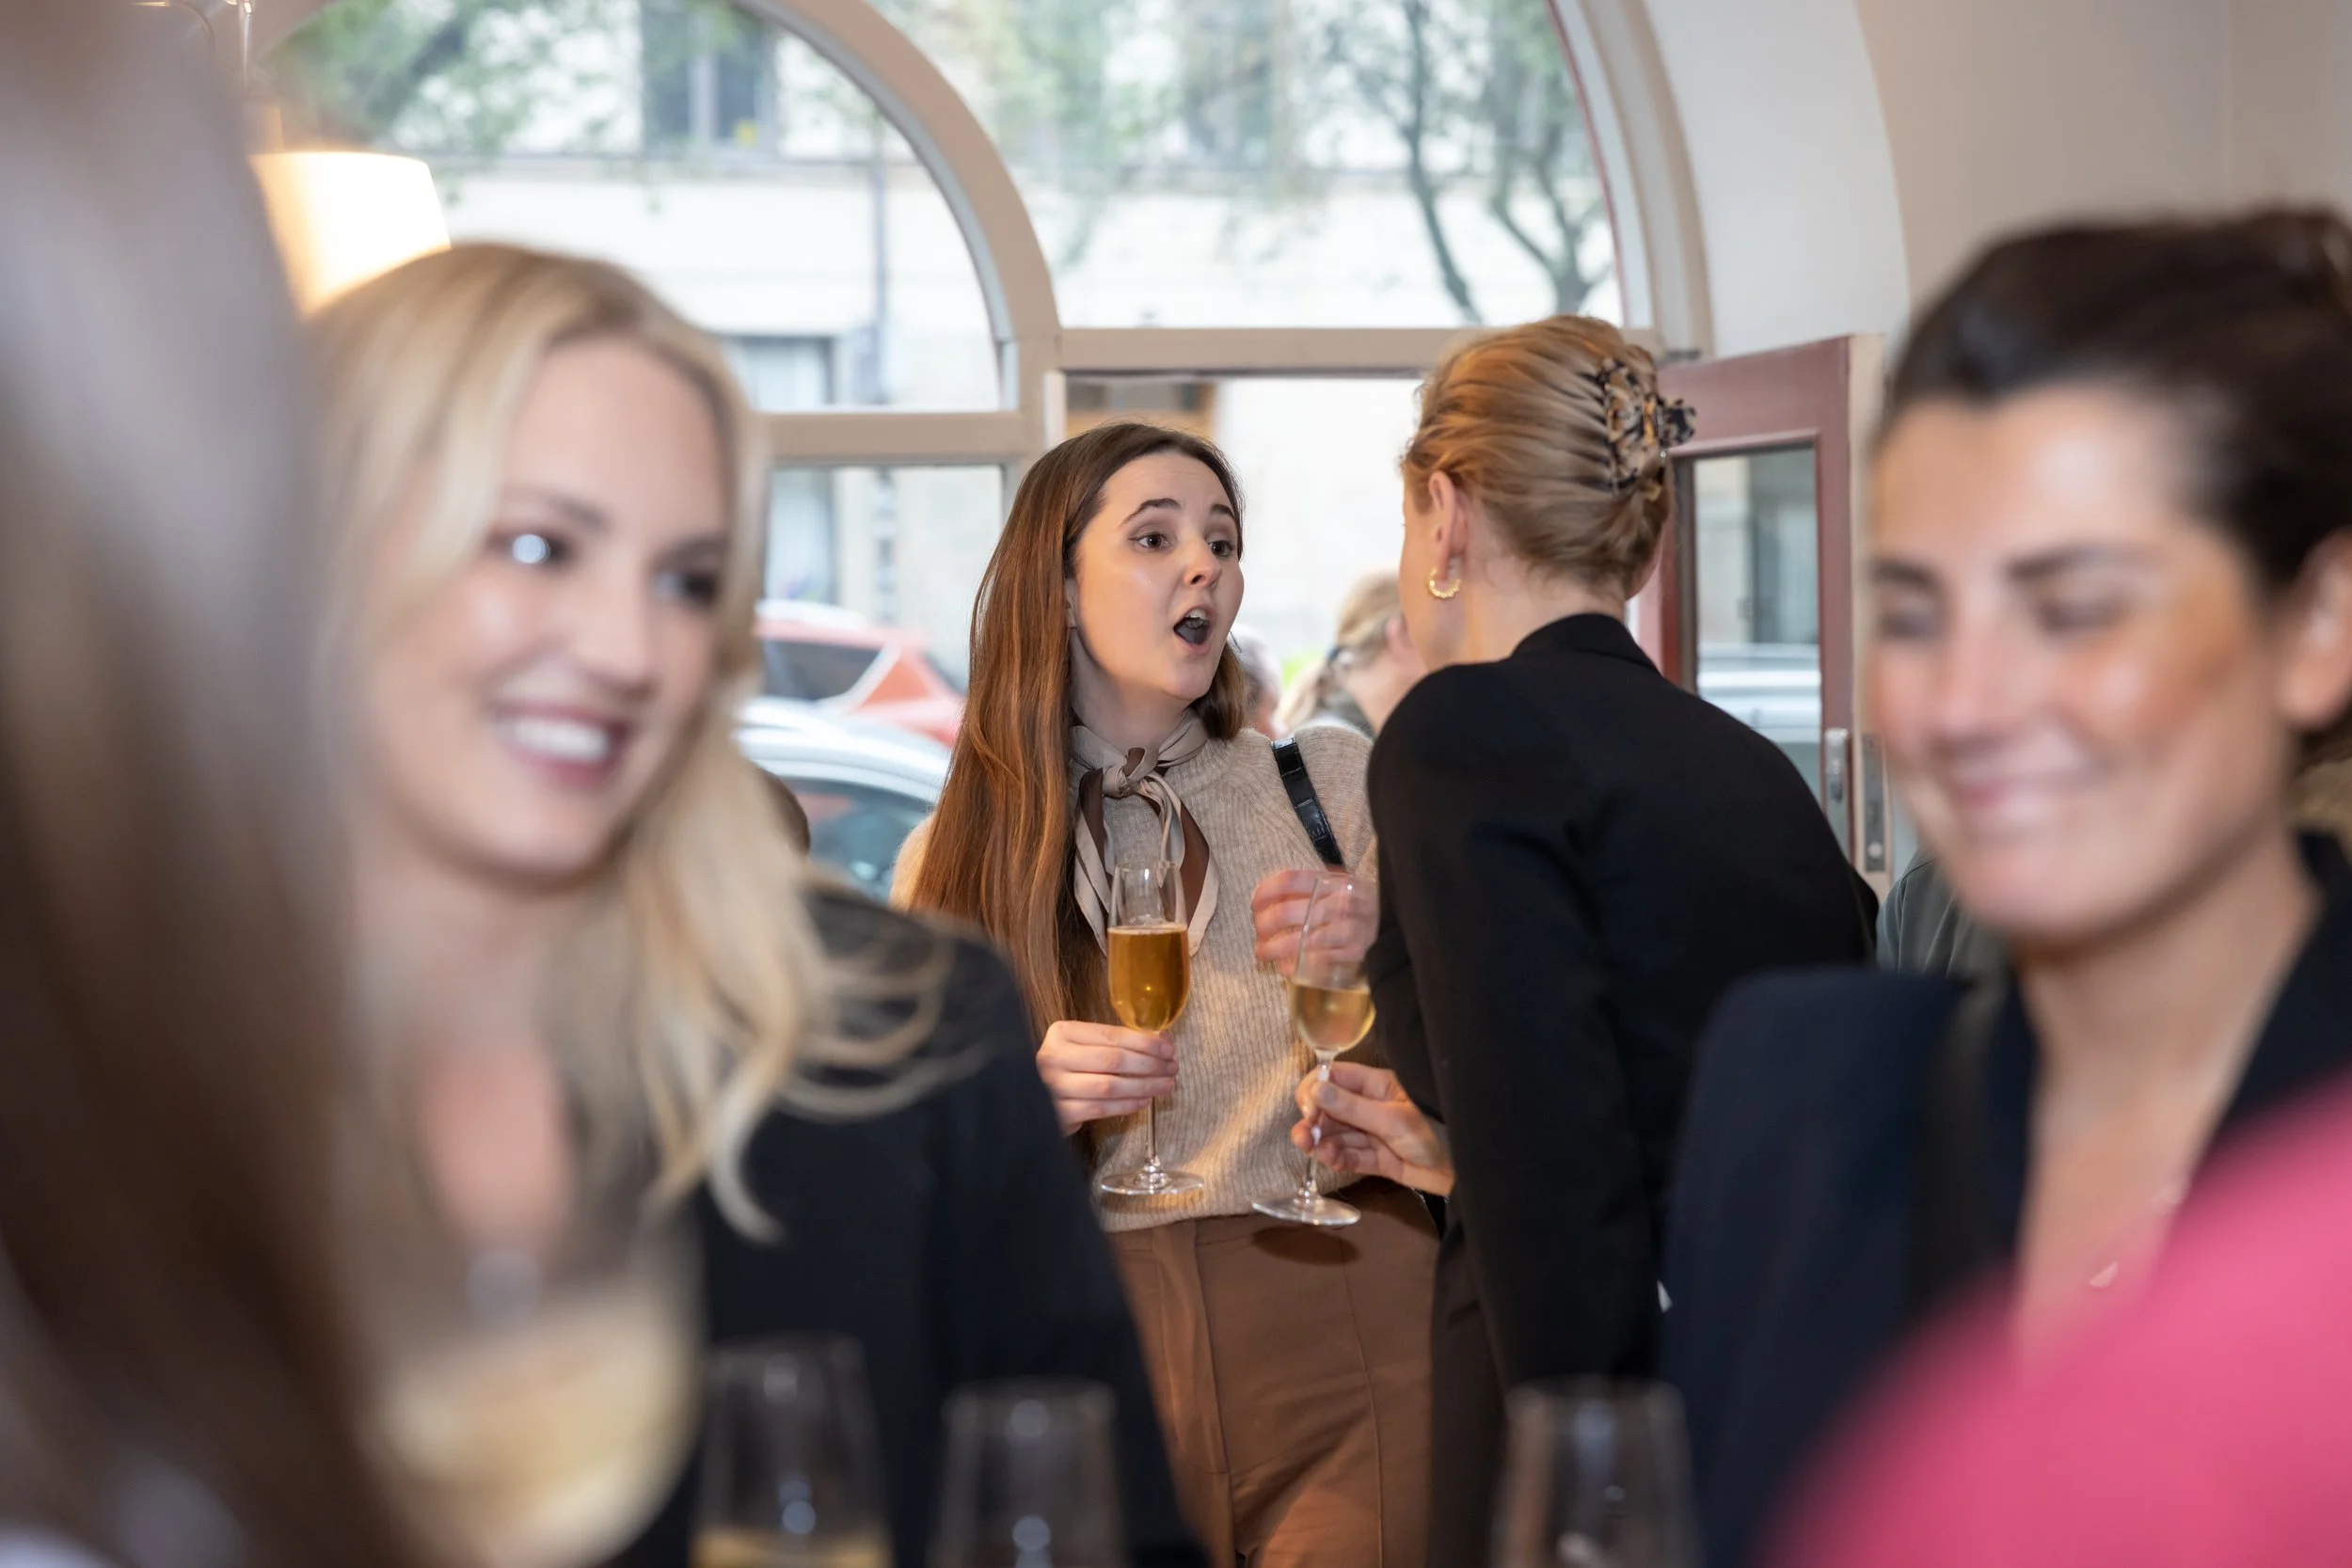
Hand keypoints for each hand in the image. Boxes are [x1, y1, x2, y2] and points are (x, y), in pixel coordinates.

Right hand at [1037, 1020, 1175, 1134]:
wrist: (1033, 1100)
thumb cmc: (1068, 1069)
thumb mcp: (1085, 1047)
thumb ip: (1116, 1043)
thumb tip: (1162, 1040)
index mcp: (1062, 1033)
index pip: (1110, 1035)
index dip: (1144, 1042)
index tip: (1169, 1048)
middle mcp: (1053, 1057)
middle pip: (1112, 1060)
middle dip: (1148, 1065)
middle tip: (1172, 1068)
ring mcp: (1053, 1086)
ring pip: (1109, 1086)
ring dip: (1143, 1086)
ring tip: (1166, 1086)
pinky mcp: (1059, 1112)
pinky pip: (1101, 1108)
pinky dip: (1127, 1105)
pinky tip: (1144, 1101)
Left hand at [1250, 869, 1376, 973]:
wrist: (1404, 923)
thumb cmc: (1364, 905)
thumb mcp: (1344, 885)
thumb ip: (1314, 884)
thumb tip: (1273, 890)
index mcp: (1335, 880)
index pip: (1290, 880)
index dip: (1266, 892)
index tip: (1255, 903)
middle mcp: (1340, 901)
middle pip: (1287, 912)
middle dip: (1264, 925)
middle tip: (1258, 932)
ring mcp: (1348, 928)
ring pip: (1297, 940)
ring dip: (1272, 949)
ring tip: (1263, 953)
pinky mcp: (1354, 951)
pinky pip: (1315, 960)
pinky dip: (1295, 965)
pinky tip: (1285, 967)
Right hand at [1291, 1062, 1453, 1196]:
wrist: (1468, 1170)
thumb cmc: (1437, 1133)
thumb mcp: (1392, 1119)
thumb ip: (1352, 1107)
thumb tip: (1316, 1090)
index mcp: (1379, 1085)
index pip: (1337, 1077)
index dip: (1316, 1089)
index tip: (1307, 1108)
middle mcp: (1373, 1106)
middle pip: (1333, 1108)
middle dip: (1314, 1120)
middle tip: (1301, 1137)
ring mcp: (1375, 1133)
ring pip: (1339, 1134)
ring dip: (1321, 1141)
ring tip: (1309, 1150)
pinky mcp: (1379, 1159)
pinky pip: (1351, 1156)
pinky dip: (1336, 1157)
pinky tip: (1325, 1159)